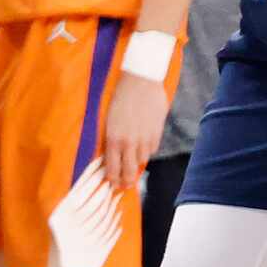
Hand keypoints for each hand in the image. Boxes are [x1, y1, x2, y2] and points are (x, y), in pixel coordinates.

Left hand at [99, 70, 167, 190]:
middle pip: (129, 172)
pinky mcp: (157, 133)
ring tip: (133, 165)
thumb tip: (111, 153)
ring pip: (142, 161)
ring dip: (136, 165)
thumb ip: (111, 138)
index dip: (113, 180)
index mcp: (114, 139)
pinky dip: (147, 151)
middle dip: (126, 182)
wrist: (140, 80)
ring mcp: (145, 139)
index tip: (112, 184)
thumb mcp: (109, 118)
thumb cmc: (120, 96)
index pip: (113, 169)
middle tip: (125, 186)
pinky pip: (152, 150)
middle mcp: (129, 143)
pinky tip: (143, 147)